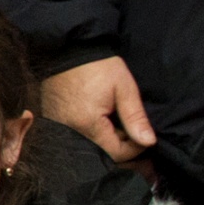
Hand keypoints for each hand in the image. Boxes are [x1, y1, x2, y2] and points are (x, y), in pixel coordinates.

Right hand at [38, 56, 154, 166]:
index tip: (146, 138)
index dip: (136, 149)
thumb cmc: (98, 66)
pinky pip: (78, 140)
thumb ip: (136, 117)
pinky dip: (94, 137)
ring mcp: (59, 129)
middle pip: (102, 155)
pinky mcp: (54, 123)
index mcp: (88, 124)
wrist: (69, 49)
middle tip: (135, 136)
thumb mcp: (124, 88)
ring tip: (120, 129)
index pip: (117, 153)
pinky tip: (104, 125)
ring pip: (91, 149)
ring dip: (108, 143)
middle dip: (122, 148)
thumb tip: (149, 142)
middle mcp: (70, 132)